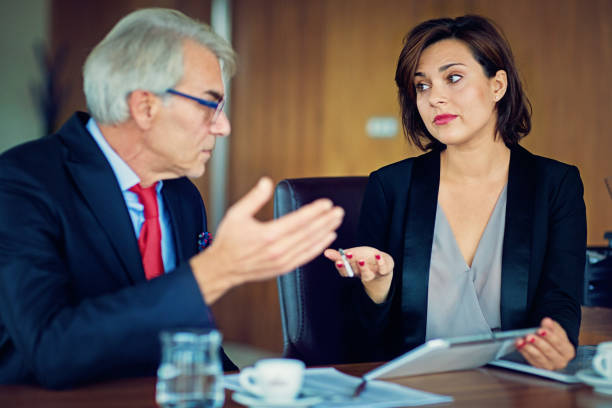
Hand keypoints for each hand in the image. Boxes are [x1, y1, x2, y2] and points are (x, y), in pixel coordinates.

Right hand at [191, 177, 344, 303]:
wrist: (223, 267)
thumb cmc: (229, 240)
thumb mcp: (236, 214)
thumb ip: (254, 197)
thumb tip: (267, 181)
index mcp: (268, 234)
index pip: (298, 220)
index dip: (315, 211)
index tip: (326, 203)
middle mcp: (277, 249)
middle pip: (308, 232)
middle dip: (326, 220)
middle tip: (338, 211)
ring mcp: (282, 260)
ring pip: (310, 244)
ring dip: (325, 232)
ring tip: (336, 221)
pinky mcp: (283, 268)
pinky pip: (306, 257)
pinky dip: (318, 247)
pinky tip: (327, 238)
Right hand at [323, 246, 392, 303]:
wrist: (382, 267)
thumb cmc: (364, 259)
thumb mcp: (352, 256)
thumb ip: (339, 255)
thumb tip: (325, 252)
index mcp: (353, 271)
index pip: (345, 271)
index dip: (341, 267)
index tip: (338, 260)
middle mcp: (362, 274)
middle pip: (355, 272)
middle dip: (351, 266)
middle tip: (347, 257)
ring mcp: (373, 273)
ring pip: (367, 274)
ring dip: (364, 268)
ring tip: (361, 260)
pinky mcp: (384, 270)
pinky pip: (383, 269)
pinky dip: (381, 262)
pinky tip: (378, 255)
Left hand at [515, 317, 574, 369]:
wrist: (549, 347)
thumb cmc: (553, 337)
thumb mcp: (554, 330)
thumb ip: (551, 326)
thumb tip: (547, 321)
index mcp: (568, 351)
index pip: (558, 343)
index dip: (549, 336)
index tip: (540, 330)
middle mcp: (561, 362)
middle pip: (549, 352)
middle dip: (538, 343)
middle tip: (528, 336)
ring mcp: (550, 367)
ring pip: (539, 358)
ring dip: (528, 349)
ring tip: (520, 341)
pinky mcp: (539, 368)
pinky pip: (531, 361)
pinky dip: (524, 352)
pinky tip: (518, 345)